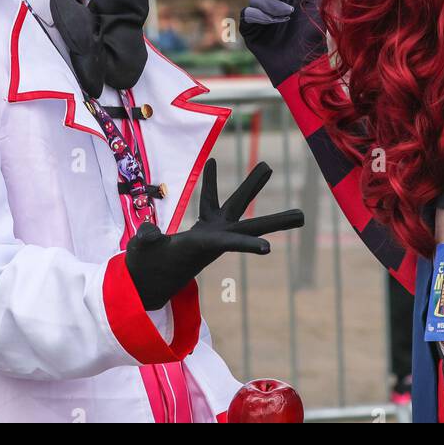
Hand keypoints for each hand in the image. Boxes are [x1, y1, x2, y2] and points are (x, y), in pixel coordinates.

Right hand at [125, 160, 303, 310]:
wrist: (146, 282)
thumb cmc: (144, 269)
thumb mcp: (141, 254)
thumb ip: (146, 241)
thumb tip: (151, 233)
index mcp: (201, 249)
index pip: (227, 244)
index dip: (245, 245)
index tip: (268, 248)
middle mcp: (214, 240)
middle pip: (249, 227)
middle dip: (274, 221)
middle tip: (302, 216)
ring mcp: (211, 233)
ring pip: (235, 206)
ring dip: (251, 186)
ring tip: (268, 167)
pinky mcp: (203, 228)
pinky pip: (210, 200)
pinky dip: (210, 182)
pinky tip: (212, 162)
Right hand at [238, 0, 325, 84]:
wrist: (303, 66)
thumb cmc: (312, 37)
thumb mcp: (314, 3)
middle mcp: (270, 0)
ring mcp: (259, 14)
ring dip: (272, 5)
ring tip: (285, 19)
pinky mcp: (250, 29)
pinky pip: (248, 12)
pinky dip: (262, 17)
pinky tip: (273, 26)